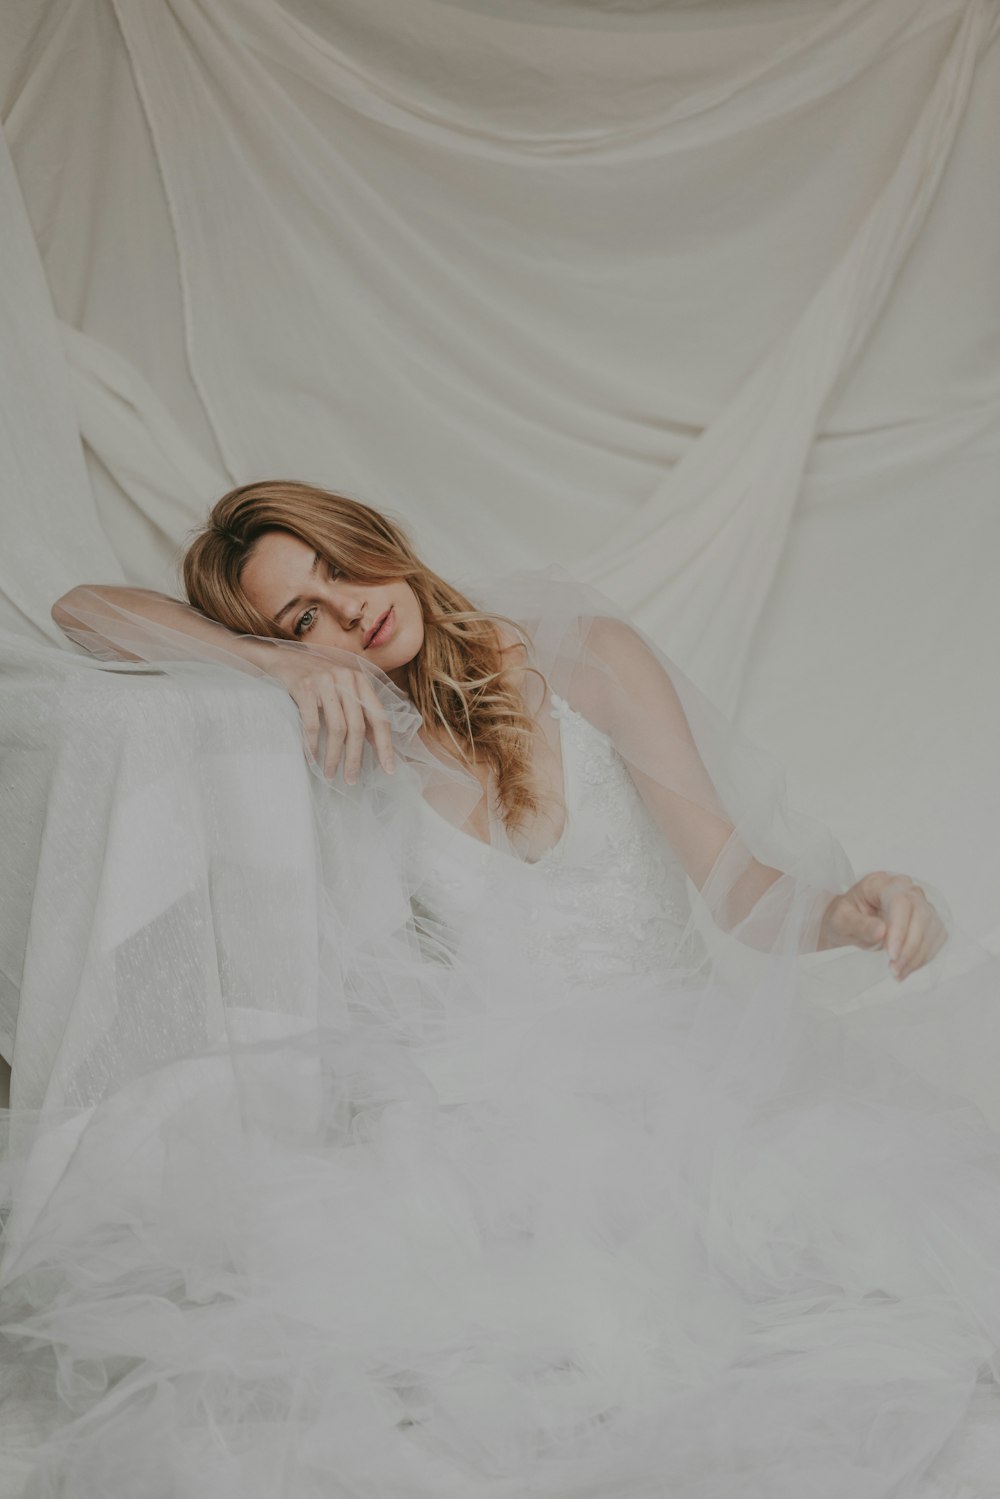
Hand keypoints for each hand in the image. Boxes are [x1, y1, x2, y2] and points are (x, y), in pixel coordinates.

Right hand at [258, 645, 395, 783]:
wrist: (282, 658)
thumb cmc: (316, 678)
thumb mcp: (343, 688)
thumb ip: (360, 710)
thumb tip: (377, 744)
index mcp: (360, 680)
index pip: (379, 716)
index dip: (385, 745)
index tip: (389, 769)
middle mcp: (346, 678)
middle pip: (358, 726)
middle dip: (355, 757)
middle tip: (351, 779)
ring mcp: (325, 681)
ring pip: (336, 728)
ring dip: (333, 756)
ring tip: (330, 773)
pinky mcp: (304, 687)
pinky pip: (312, 723)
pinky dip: (312, 744)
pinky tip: (312, 758)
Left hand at [820, 871, 947, 980]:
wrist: (850, 922)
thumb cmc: (844, 917)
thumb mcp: (840, 921)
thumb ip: (859, 925)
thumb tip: (881, 931)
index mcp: (881, 883)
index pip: (900, 901)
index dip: (900, 929)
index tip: (891, 954)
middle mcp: (905, 888)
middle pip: (921, 914)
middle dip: (910, 946)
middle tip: (894, 969)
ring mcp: (920, 902)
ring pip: (932, 927)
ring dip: (917, 955)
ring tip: (897, 973)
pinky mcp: (928, 919)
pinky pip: (936, 938)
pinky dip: (923, 957)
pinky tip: (906, 969)